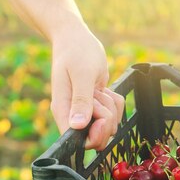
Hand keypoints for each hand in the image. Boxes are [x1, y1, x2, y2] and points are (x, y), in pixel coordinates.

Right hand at [50, 26, 123, 149]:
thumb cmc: (76, 52)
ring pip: (109, 124)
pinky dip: (115, 100)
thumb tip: (77, 126)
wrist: (76, 38)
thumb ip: (81, 101)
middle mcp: (72, 115)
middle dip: (107, 119)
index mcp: (63, 110)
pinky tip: (104, 87)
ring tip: (98, 88)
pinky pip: (115, 112)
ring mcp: (85, 112)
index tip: (103, 119)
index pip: (78, 140)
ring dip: (111, 106)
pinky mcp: (96, 106)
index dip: (95, 135)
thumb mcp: (82, 74)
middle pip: (97, 136)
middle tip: (100, 97)